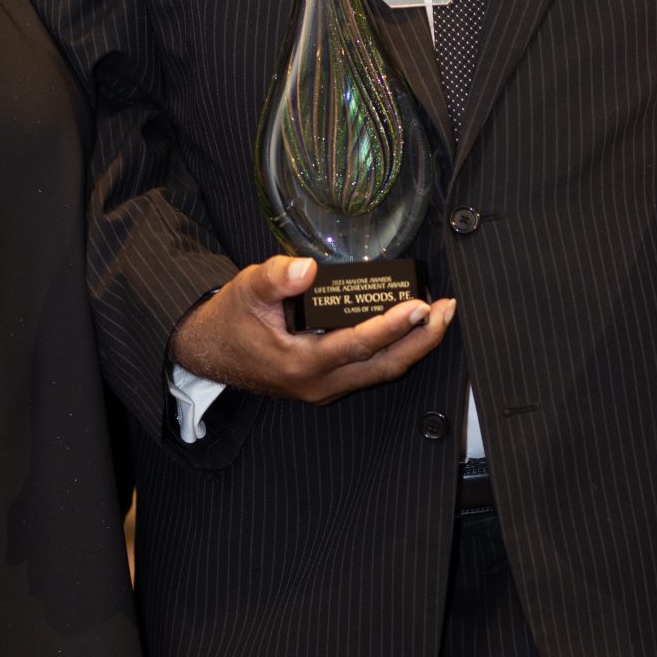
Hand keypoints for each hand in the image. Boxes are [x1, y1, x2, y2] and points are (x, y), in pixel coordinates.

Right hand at [170, 255, 455, 405]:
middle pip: (384, 367)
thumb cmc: (231, 318)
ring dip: (414, 346)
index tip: (419, 304)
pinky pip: (371, 372)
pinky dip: (395, 351)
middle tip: (446, 310)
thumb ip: (277, 277)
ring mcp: (325, 388)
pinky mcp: (328, 384)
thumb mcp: (248, 288)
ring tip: (438, 316)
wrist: (210, 350)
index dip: (392, 326)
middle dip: (421, 340)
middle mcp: (319, 384)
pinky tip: (410, 328)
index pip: (358, 346)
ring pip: (382, 373)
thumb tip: (306, 267)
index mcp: (301, 364)